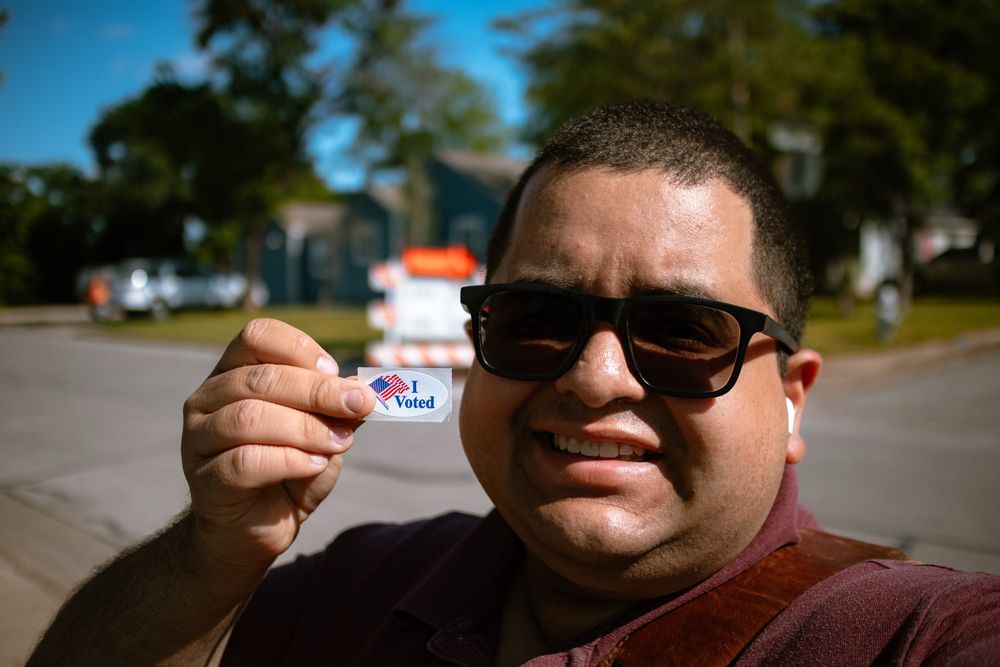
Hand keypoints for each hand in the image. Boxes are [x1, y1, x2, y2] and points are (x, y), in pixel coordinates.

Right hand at [181, 318, 375, 573]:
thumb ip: (337, 413)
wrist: (252, 532)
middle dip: (319, 391)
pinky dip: (289, 460)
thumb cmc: (287, 472)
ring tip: (339, 442)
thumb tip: (364, 393)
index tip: (336, 371)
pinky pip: (245, 462)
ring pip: (250, 418)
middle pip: (261, 379)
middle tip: (361, 404)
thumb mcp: (322, 435)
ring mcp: (199, 440)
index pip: (258, 336)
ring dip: (306, 428)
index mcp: (234, 373)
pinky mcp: (205, 480)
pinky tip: (314, 465)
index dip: (300, 348)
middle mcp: (208, 400)